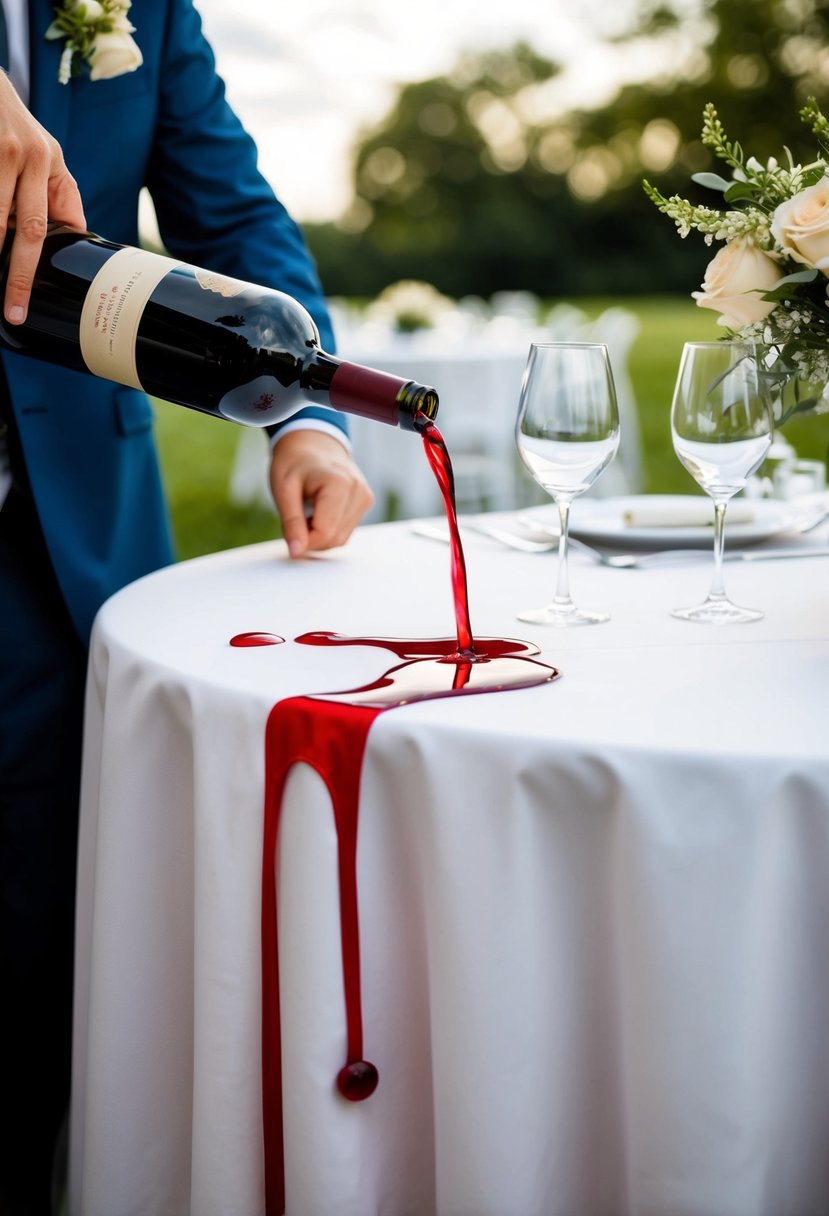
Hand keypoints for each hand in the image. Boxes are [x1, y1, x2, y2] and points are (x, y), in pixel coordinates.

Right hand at [0, 72, 85, 323]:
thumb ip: (57, 193)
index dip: (38, 265)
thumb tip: (75, 238)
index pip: (51, 225)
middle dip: (18, 277)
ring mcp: (0, 151)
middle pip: (26, 231)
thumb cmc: (12, 125)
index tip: (30, 298)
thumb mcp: (45, 153)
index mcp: (50, 161)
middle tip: (12, 311)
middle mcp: (27, 155)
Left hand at [269, 429, 374, 556]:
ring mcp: (365, 497)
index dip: (304, 541)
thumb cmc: (294, 462)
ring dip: (320, 536)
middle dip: (311, 539)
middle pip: (335, 538)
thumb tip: (296, 552)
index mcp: (339, 483)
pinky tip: (318, 514)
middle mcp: (358, 490)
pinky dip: (329, 530)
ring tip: (306, 514)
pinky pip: (346, 531)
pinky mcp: (366, 502)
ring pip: (342, 539)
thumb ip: (291, 521)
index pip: (325, 532)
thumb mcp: (283, 489)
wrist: (312, 443)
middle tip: (295, 521)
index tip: (289, 533)